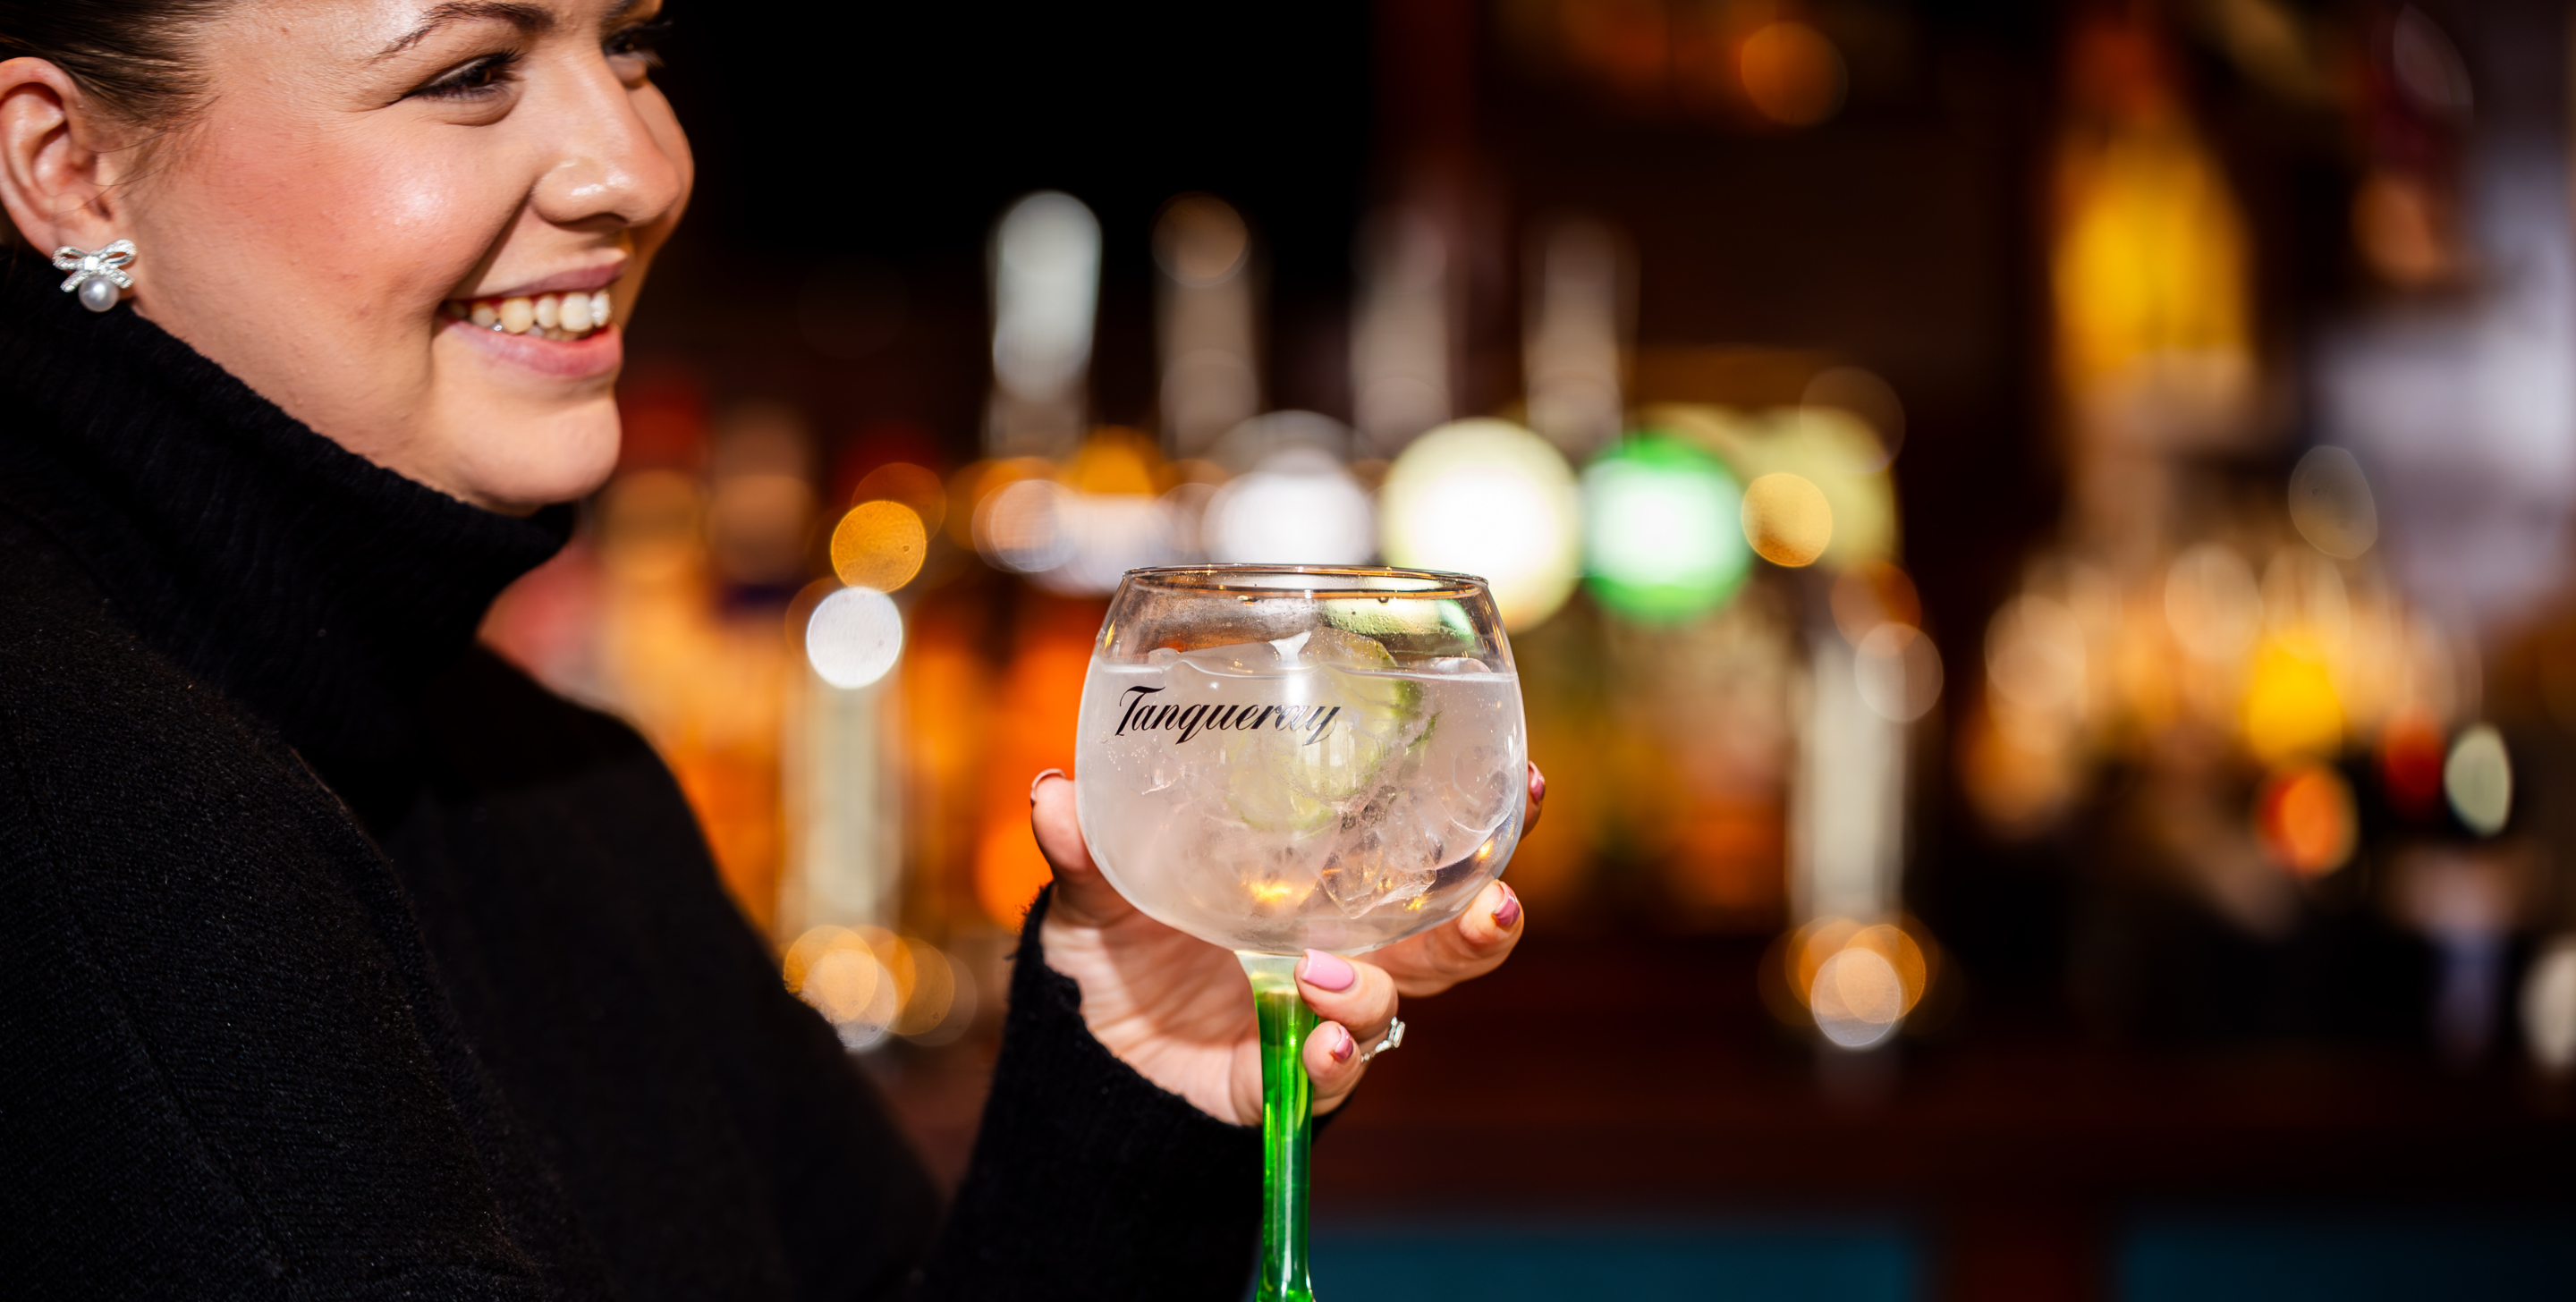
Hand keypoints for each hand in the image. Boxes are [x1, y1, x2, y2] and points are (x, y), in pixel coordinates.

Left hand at [1029, 762, 1544, 1124]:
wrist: (1085, 1057)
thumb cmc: (1118, 951)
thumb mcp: (1097, 890)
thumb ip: (1087, 848)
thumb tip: (1055, 791)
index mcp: (1321, 880)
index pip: (1423, 843)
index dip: (1485, 817)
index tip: (1526, 780)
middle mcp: (1343, 945)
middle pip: (1448, 931)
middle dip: (1487, 916)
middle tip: (1495, 901)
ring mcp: (1322, 1013)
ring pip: (1400, 1004)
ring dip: (1384, 991)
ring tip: (1331, 975)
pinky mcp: (1288, 1075)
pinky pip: (1329, 1073)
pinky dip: (1327, 1058)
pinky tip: (1311, 1041)